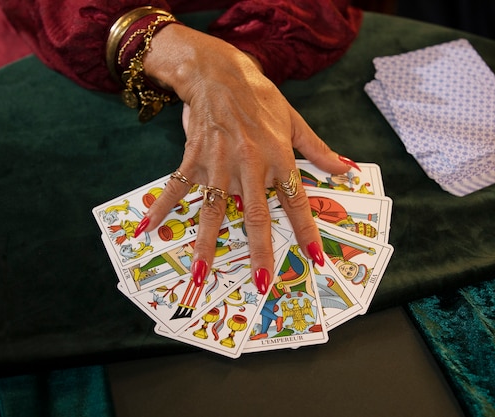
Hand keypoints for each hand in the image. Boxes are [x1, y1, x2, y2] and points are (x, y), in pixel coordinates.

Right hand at [136, 24, 354, 292]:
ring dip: (208, 243)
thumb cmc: (260, 97)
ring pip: (214, 209)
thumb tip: (347, 170)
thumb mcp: (294, 120)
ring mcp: (219, 162)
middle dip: (259, 251)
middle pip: (255, 214)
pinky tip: (148, 227)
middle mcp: (250, 163)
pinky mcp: (194, 158)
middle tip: (261, 282)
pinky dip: (162, 205)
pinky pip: (178, 186)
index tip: (314, 257)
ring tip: (202, 272)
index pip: (296, 201)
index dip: (306, 230)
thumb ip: (318, 149)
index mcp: (279, 156)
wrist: (219, 73)